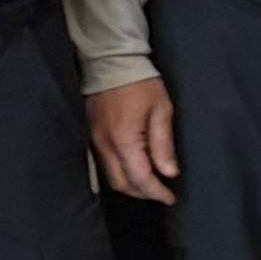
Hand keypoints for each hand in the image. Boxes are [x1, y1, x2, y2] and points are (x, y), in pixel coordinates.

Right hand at [87, 77, 178, 203]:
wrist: (111, 62)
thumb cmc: (139, 83)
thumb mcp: (161, 111)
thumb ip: (163, 145)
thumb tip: (168, 172)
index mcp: (124, 140)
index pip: (140, 178)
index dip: (156, 192)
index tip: (170, 197)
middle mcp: (104, 145)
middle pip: (121, 183)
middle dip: (142, 193)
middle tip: (160, 192)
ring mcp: (94, 140)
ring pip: (110, 176)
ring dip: (130, 184)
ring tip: (149, 182)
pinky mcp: (91, 134)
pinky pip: (102, 163)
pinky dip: (118, 172)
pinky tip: (131, 168)